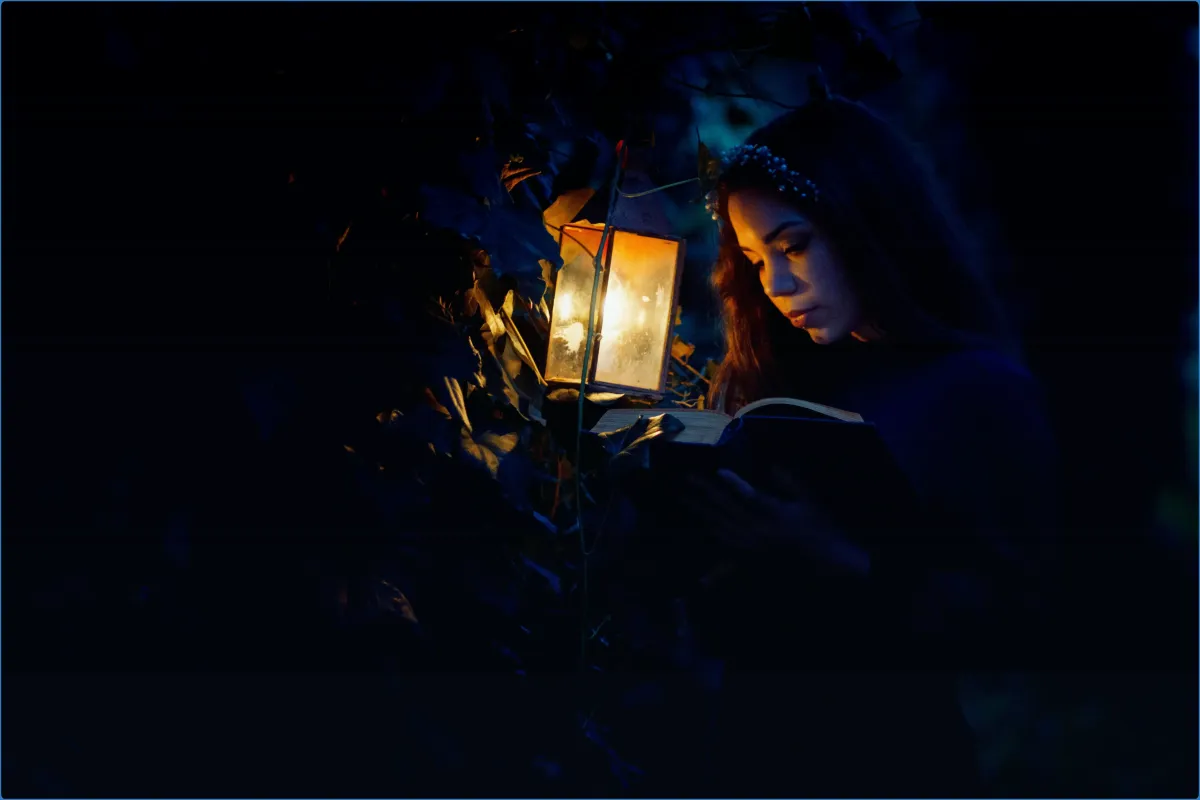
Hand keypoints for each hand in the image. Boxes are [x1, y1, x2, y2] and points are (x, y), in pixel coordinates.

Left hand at [687, 468, 869, 576]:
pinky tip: (701, 546)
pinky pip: (728, 554)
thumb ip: (789, 483)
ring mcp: (752, 547)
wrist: (826, 561)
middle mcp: (758, 531)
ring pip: (721, 528)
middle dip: (706, 493)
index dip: (734, 483)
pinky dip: (714, 549)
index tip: (718, 472)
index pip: (749, 496)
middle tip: (687, 480)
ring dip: (702, 512)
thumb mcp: (808, 502)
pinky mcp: (752, 560)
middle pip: (726, 510)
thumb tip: (772, 466)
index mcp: (773, 516)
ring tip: (685, 499)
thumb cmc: (819, 529)